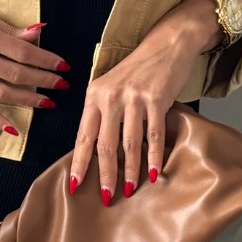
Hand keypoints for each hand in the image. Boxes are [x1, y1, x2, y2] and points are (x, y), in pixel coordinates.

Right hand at [0, 0, 68, 135]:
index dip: (46, 60)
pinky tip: (14, 128)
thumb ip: (10, 29)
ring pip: (3, 93)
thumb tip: (39, 33)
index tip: (63, 65)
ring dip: (28, 100)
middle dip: (43, 81)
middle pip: (17, 74)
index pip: (24, 51)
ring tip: (47, 103)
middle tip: (62, 85)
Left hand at [68, 0, 221, 200]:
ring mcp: (133, 98)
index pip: (83, 136)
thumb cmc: (138, 70)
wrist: (167, 43)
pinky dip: (154, 157)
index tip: (75, 185)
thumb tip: (97, 152)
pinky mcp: (156, 99)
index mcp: (94, 95)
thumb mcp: (112, 87)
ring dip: (129, 171)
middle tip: (105, 198)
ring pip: (129, 144)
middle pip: (104, 145)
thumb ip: (103, 114)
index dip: (79, 163)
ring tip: (128, 191)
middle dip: (104, 175)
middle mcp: (110, 96)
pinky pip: (153, 135)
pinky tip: (155, 174)